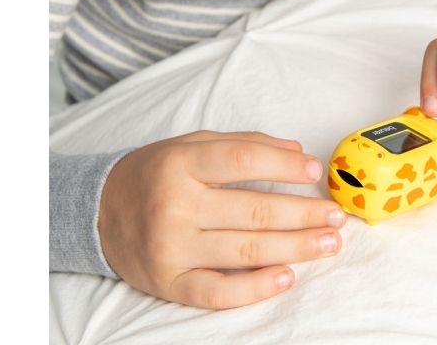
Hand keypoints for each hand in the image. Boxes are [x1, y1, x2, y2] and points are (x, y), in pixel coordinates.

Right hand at [98, 131, 345, 309]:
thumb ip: (244, 144)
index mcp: (181, 164)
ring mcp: (172, 248)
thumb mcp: (192, 145)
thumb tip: (298, 152)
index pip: (243, 160)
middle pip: (254, 211)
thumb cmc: (156, 174)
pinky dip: (256, 288)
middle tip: (336, 216)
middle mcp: (175, 206)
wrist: (99, 212)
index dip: (285, 166)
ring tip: (329, 242)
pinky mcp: (170, 283)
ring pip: (246, 251)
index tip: (315, 170)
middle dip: (304, 214)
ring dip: (295, 248)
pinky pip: (219, 292)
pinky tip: (287, 277)